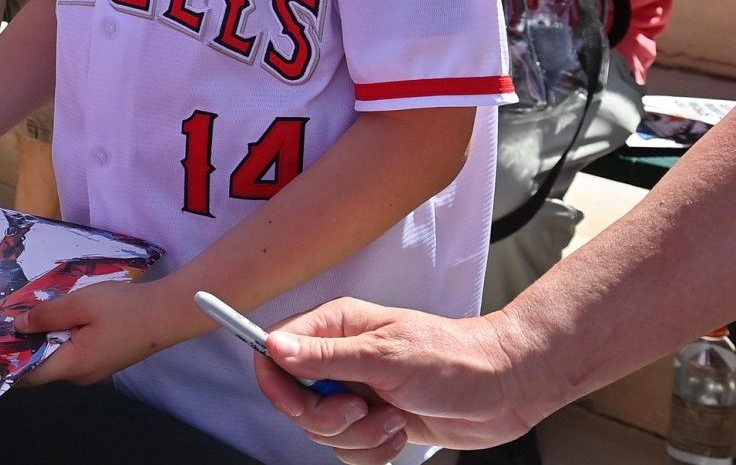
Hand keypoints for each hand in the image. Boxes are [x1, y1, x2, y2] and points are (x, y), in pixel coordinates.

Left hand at [17, 278, 177, 384]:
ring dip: (44, 340)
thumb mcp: (80, 303)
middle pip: (42, 365)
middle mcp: (81, 374)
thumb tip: (18, 326)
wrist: (167, 314)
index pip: (29, 374)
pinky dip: (61, 338)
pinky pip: (74, 352)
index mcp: (72, 364)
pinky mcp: (105, 359)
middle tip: (6, 320)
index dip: (7, 362)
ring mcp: (95, 369)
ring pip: (59, 357)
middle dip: (24, 346)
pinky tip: (58, 318)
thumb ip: (47, 315)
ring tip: (28, 315)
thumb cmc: (123, 308)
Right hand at [253, 298, 545, 463]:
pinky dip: (375, 450)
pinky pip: (348, 450)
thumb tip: (275, 347)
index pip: (275, 350)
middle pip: (295, 400)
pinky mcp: (373, 422)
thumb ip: (327, 356)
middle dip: (327, 417)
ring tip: (393, 418)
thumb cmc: (454, 360)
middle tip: (362, 409)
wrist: (504, 389)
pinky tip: (400, 431)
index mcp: (335, 328)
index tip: (297, 402)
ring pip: (322, 431)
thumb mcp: (387, 356)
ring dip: (359, 436)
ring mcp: (355, 392)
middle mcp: (339, 360)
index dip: (276, 381)